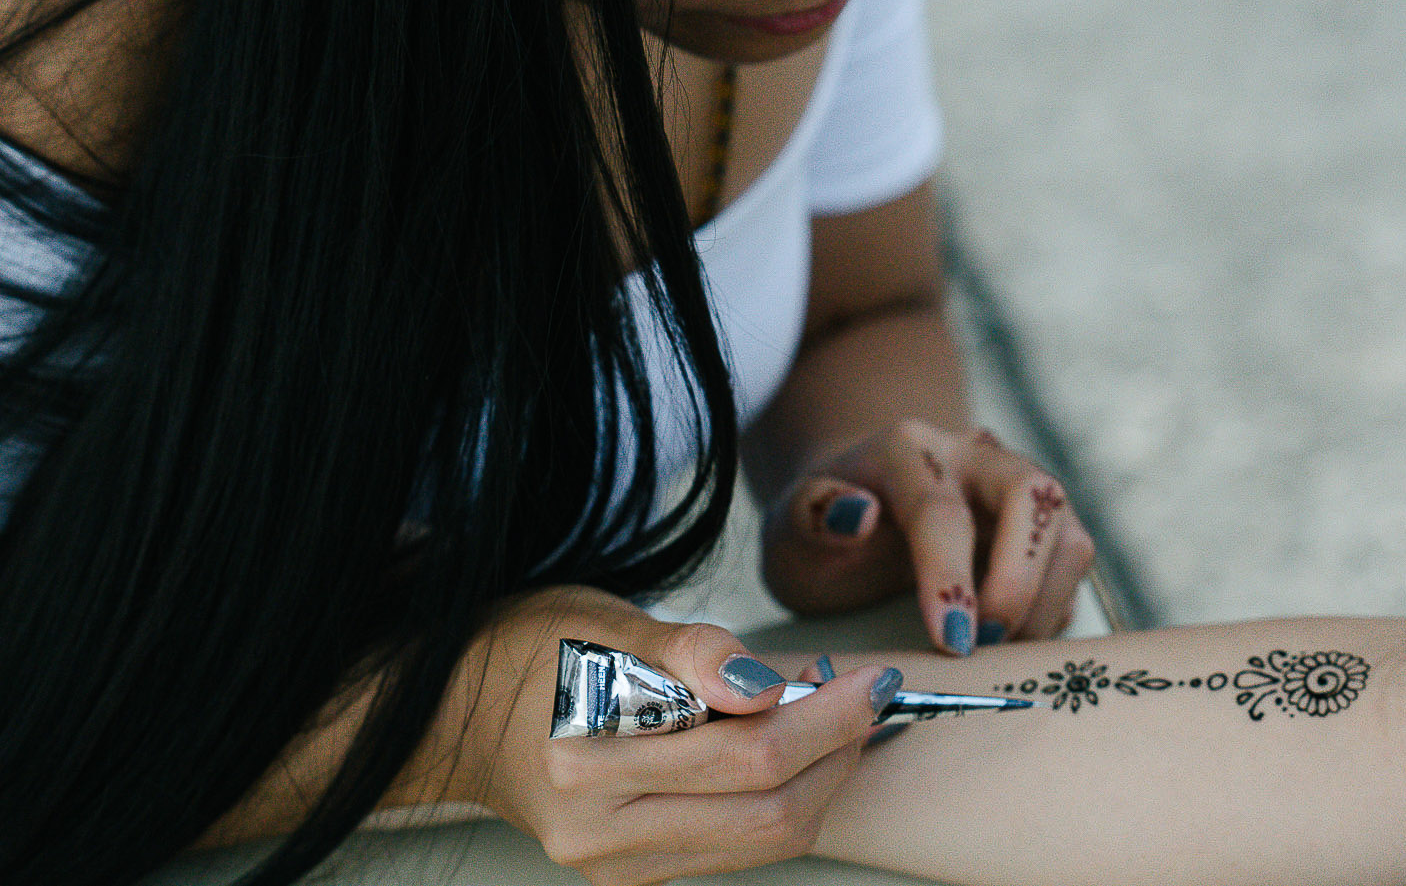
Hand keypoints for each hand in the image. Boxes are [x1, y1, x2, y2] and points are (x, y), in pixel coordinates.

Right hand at [439, 586, 898, 884]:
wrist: (456, 712)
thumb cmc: (532, 651)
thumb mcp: (604, 621)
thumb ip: (689, 652)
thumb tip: (765, 684)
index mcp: (587, 762)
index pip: (745, 755)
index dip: (827, 717)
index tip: (873, 678)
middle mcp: (598, 831)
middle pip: (764, 811)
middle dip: (838, 752)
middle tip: (871, 696)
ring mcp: (614, 864)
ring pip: (761, 842)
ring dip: (821, 781)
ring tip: (841, 719)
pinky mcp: (631, 874)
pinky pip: (734, 850)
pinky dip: (783, 803)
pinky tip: (798, 753)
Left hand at [760, 420, 1095, 653]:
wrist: (857, 509)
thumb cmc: (822, 529)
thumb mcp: (789, 527)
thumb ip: (810, 515)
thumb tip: (856, 515)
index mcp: (906, 451)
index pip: (940, 510)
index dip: (948, 577)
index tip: (949, 639)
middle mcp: (974, 456)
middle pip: (1032, 494)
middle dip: (1019, 579)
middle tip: (983, 642)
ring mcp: (1016, 488)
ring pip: (1067, 530)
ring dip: (1044, 600)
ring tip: (995, 649)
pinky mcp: (1043, 527)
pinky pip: (1072, 565)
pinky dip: (1053, 609)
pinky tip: (1009, 642)